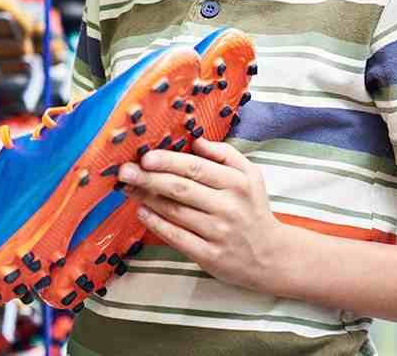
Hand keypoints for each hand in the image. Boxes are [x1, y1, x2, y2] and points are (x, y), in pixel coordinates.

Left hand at [118, 138, 287, 291]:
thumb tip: (196, 141)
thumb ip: (225, 154)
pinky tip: (142, 213)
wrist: (271, 256)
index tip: (146, 157)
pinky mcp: (210, 256)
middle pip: (182, 189)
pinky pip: (178, 238)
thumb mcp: (250, 175)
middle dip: (149, 178)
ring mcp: (218, 233)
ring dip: (148, 199)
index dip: (169, 162)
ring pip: (176, 212)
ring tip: (128, 188)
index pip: (197, 168)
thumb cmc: (253, 209)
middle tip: (124, 171)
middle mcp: (228, 207)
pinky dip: (157, 225)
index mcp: (237, 183)